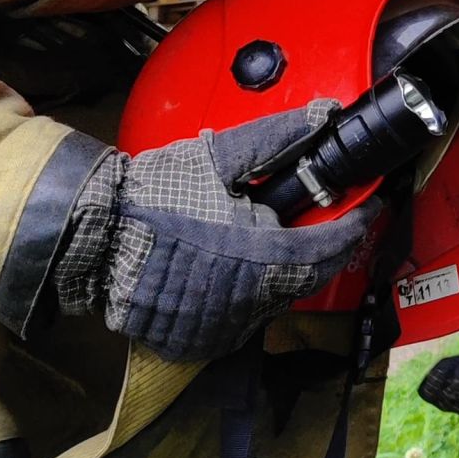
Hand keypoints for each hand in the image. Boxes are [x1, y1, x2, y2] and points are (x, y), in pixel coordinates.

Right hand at [50, 105, 379, 362]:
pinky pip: (240, 319)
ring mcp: (223, 325)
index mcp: (263, 257)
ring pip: (275, 299)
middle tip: (320, 216)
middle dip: (320, 245)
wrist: (91, 238)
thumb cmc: (153, 196)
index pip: (332, 247)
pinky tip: (233, 268)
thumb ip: (277, 138)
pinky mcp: (198, 341)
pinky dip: (247, 294)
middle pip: (308, 275)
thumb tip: (323, 116)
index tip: (367, 204)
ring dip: (282, 271)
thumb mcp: (219, 157)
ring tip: (264, 237)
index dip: (355, 223)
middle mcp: (250, 300)